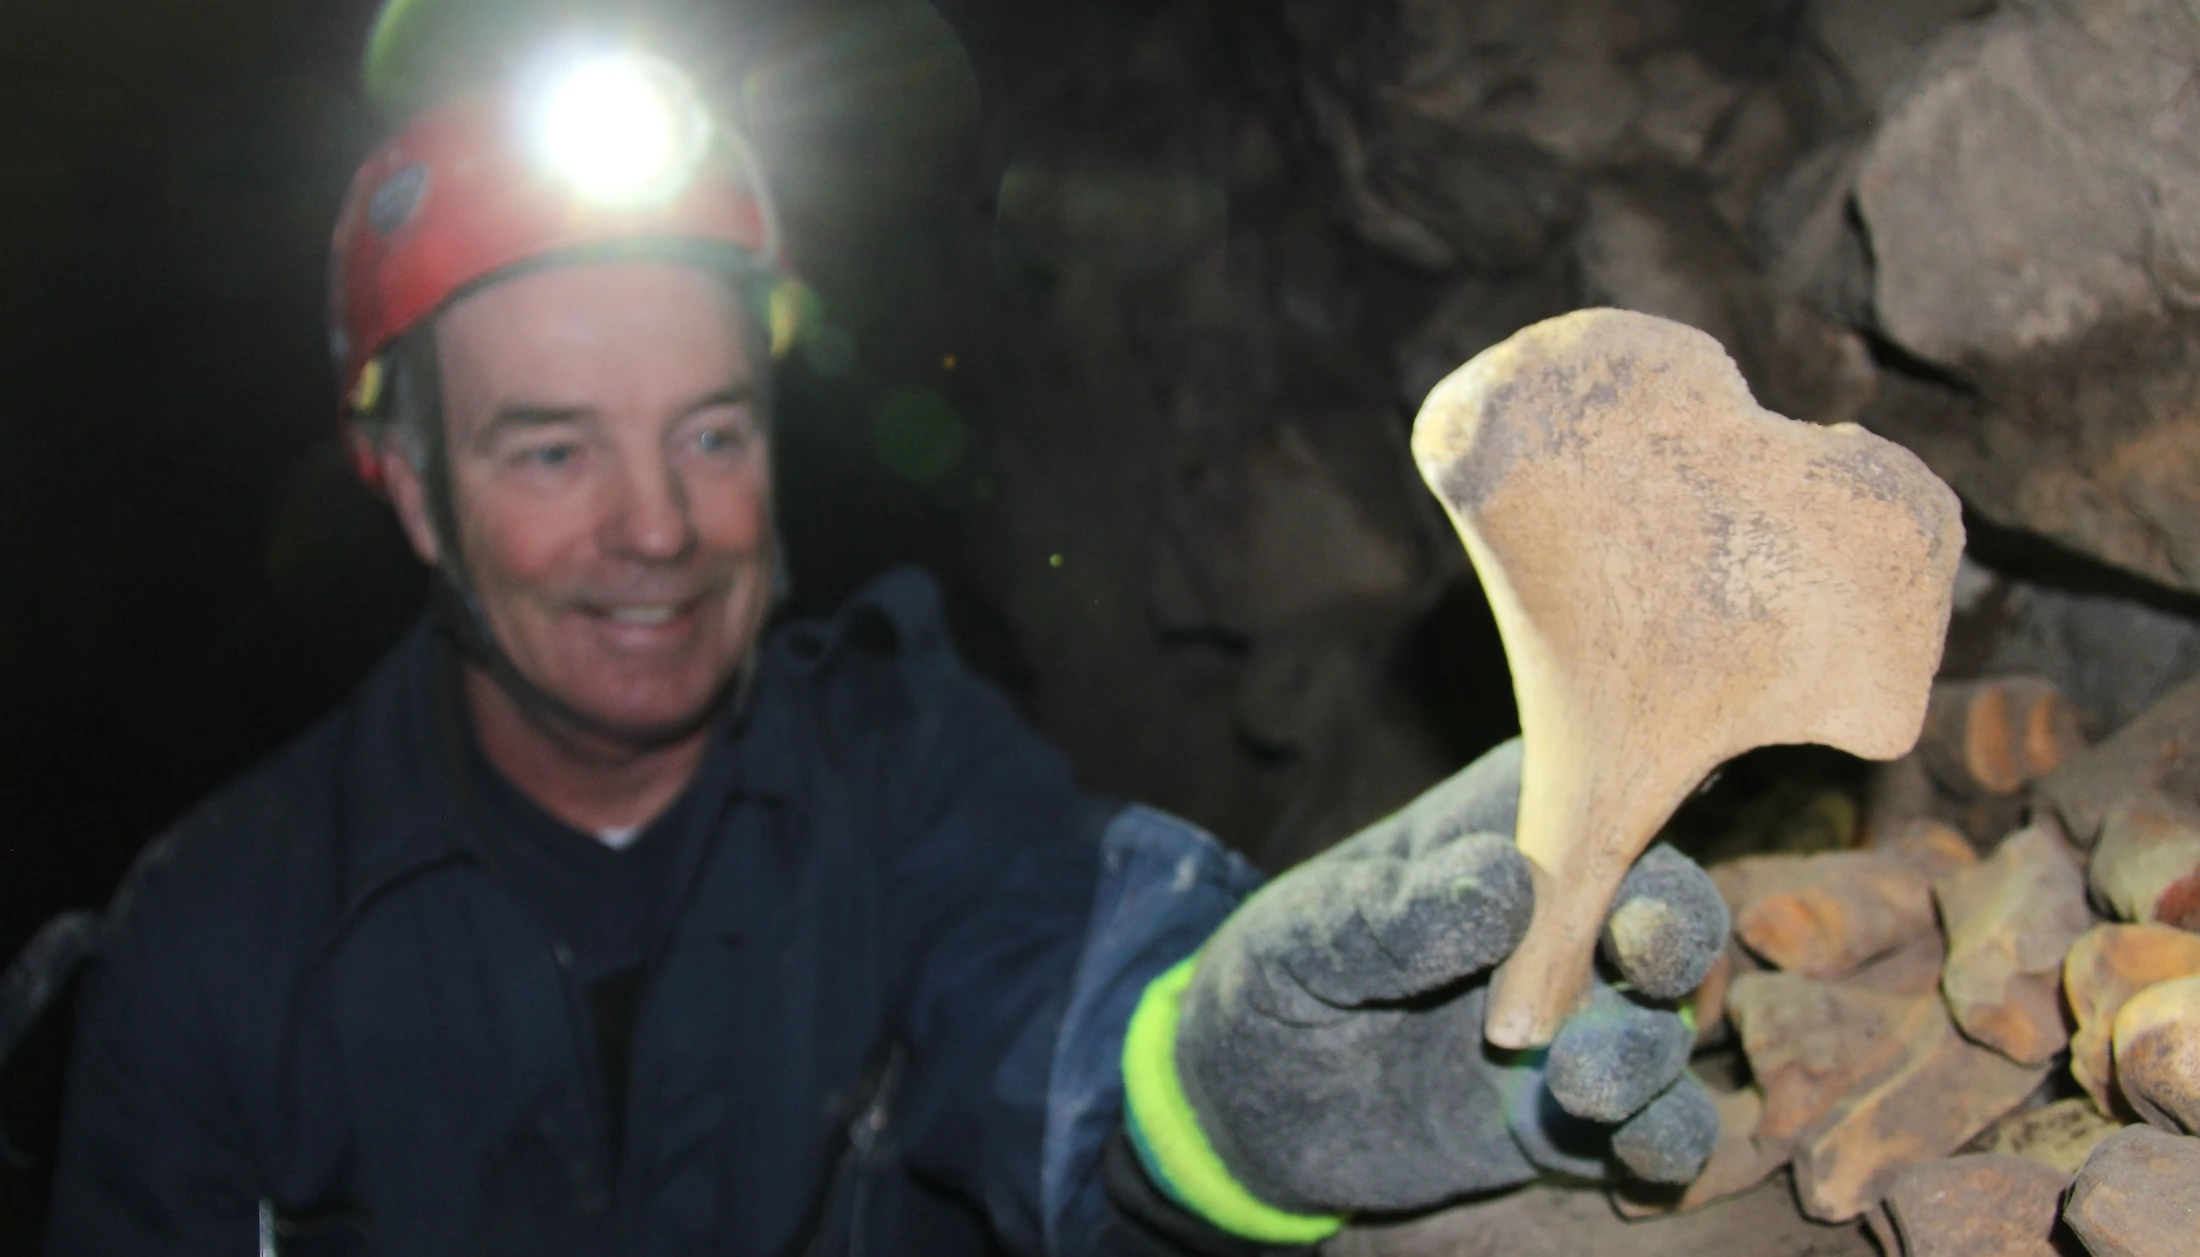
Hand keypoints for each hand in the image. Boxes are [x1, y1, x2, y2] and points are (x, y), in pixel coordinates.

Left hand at [1123, 739, 1729, 1233]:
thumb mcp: (1310, 935)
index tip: (1614, 886)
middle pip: (1666, 908)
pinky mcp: (1583, 1113)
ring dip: (1649, 1050)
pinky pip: (1656, 1124)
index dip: (1624, 835)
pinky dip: (1668, 1138)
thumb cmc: (1281, 972)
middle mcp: (1566, 920)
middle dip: (1673, 933)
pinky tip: (1635, 1154)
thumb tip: (1503, 886)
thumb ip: (1397, 914)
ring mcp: (1584, 1018)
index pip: (1593, 808)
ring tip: (1582, 1084)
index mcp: (1507, 836)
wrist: (1251, 1098)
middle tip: (1643, 960)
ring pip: (1666, 1020)